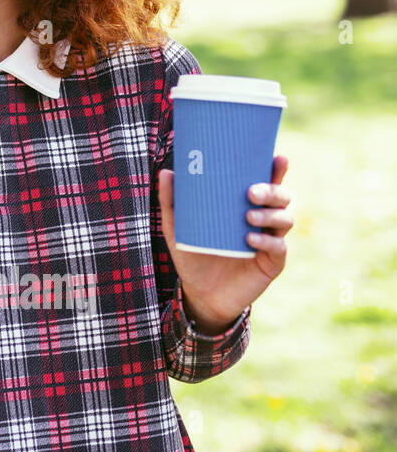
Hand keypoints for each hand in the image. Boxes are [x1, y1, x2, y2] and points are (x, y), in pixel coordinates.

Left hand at [158, 154, 294, 332]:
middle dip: (273, 190)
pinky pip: (279, 248)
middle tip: (251, 192)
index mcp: (245, 205)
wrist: (200, 293)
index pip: (267, 182)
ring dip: (270, 215)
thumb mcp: (177, 228)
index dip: (276, 169)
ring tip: (248, 217)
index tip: (276, 158)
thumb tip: (166, 172)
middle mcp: (263, 219)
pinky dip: (268, 242)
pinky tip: (251, 240)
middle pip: (282, 197)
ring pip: (285, 219)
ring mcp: (270, 241)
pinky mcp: (272, 263)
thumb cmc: (193, 255)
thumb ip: (172, 202)